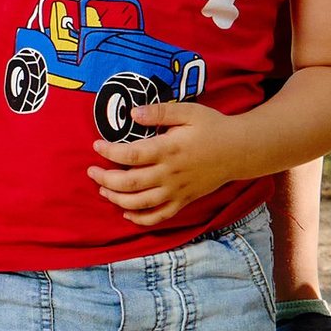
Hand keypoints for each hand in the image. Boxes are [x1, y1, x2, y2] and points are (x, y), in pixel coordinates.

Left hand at [85, 94, 243, 224]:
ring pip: (139, 203)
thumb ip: (159, 112)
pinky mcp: (183, 201)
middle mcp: (169, 174)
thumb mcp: (188, 111)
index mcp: (168, 150)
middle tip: (91, 170)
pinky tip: (126, 213)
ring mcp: (176, 191)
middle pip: (129, 184)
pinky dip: (140, 219)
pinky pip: (158, 216)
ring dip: (116, 199)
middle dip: (105, 178)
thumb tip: (132, 113)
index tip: (96, 145)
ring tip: (102, 189)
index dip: (108, 152)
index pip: (130, 155)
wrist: (240, 151)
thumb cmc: (212, 127)